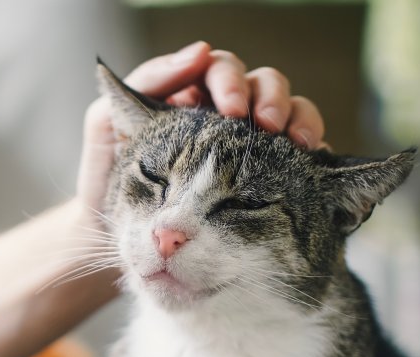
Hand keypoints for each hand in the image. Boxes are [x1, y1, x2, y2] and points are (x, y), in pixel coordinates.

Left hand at [77, 41, 327, 214]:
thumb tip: (199, 53)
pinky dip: (314, 151)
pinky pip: (301, 156)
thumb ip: (145, 83)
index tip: (231, 107)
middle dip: (269, 98)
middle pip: (263, 85)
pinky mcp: (268, 180)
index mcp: (189, 100)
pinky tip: (310, 162)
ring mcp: (248, 149)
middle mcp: (223, 119)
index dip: (230, 80)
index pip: (219, 70)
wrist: (108, 241)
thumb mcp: (107, 126)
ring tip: (297, 142)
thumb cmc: (105, 181)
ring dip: (298, 118)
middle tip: (267, 126)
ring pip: (290, 112)